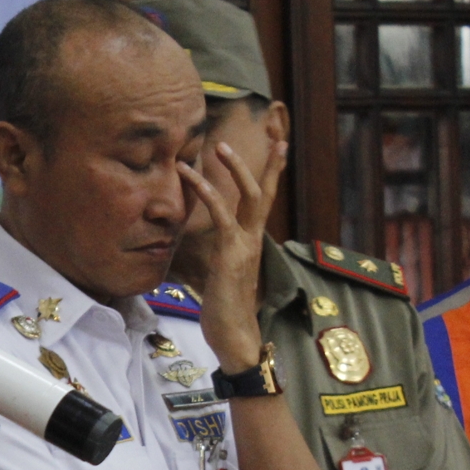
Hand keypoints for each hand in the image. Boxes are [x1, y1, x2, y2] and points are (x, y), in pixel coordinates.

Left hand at [177, 140, 287, 371]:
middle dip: (265, 162)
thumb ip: (220, 256)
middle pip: (264, 192)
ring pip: (247, 197)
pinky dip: (206, 193)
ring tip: (218, 146)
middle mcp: (253, 239)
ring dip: (234, 169)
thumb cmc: (225, 310)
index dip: (271, 173)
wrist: (235, 337)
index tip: (278, 146)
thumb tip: (210, 249)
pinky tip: (192, 176)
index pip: (263, 201)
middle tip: (269, 131)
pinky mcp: (231, 253)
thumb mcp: (221, 275)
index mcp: (252, 242)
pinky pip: (221, 215)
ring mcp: (245, 245)